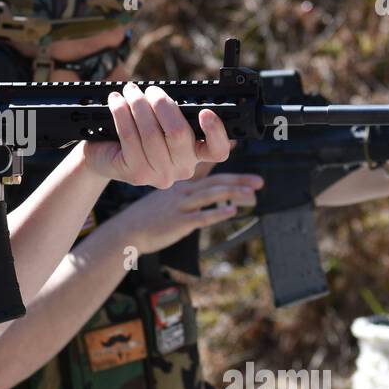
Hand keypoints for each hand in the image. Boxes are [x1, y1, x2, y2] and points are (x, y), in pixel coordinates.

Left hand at [83, 82, 231, 187]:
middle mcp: (183, 169)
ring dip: (138, 105)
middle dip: (162, 103)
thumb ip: (173, 112)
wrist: (106, 156)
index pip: (217, 150)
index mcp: (196, 153)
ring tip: (129, 91)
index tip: (205, 112)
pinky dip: (121, 114)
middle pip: (179, 133)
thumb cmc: (139, 132)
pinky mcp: (137, 174)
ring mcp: (160, 175)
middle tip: (150, 90)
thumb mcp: (161, 122)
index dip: (215, 132)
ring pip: (151, 133)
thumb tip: (166, 94)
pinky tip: (116, 102)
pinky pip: (130, 137)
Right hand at [108, 163, 262, 253]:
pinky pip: (200, 217)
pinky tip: (231, 212)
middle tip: (259, 182)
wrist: (129, 230)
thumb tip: (209, 168)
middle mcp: (183, 191)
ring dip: (232, 194)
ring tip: (252, 196)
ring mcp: (180, 206)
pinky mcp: (178, 223)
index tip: (241, 158)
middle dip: (238, 181)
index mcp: (182, 184)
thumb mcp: (170, 193)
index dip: (226, 166)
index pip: (208, 172)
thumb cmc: (151, 212)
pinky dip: (216, 214)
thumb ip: (191, 182)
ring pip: (209, 196)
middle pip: (214, 183)